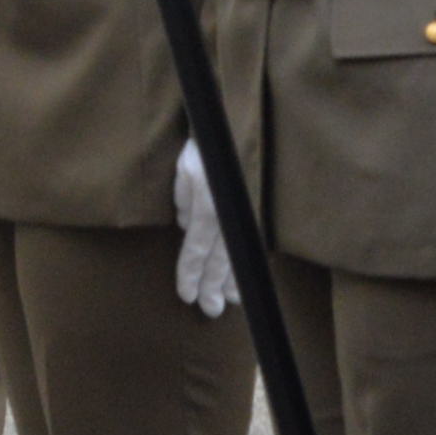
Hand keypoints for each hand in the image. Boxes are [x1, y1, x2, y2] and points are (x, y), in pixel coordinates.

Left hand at [172, 137, 236, 316]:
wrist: (234, 124)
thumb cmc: (202, 144)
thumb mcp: (183, 168)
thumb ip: (182, 200)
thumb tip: (186, 227)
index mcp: (208, 205)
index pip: (196, 248)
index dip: (190, 273)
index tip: (185, 295)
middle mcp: (229, 213)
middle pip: (219, 259)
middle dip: (212, 286)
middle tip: (209, 311)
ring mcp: (243, 212)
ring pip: (237, 254)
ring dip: (231, 279)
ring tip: (229, 303)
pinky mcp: (253, 208)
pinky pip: (247, 242)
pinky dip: (244, 262)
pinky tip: (242, 277)